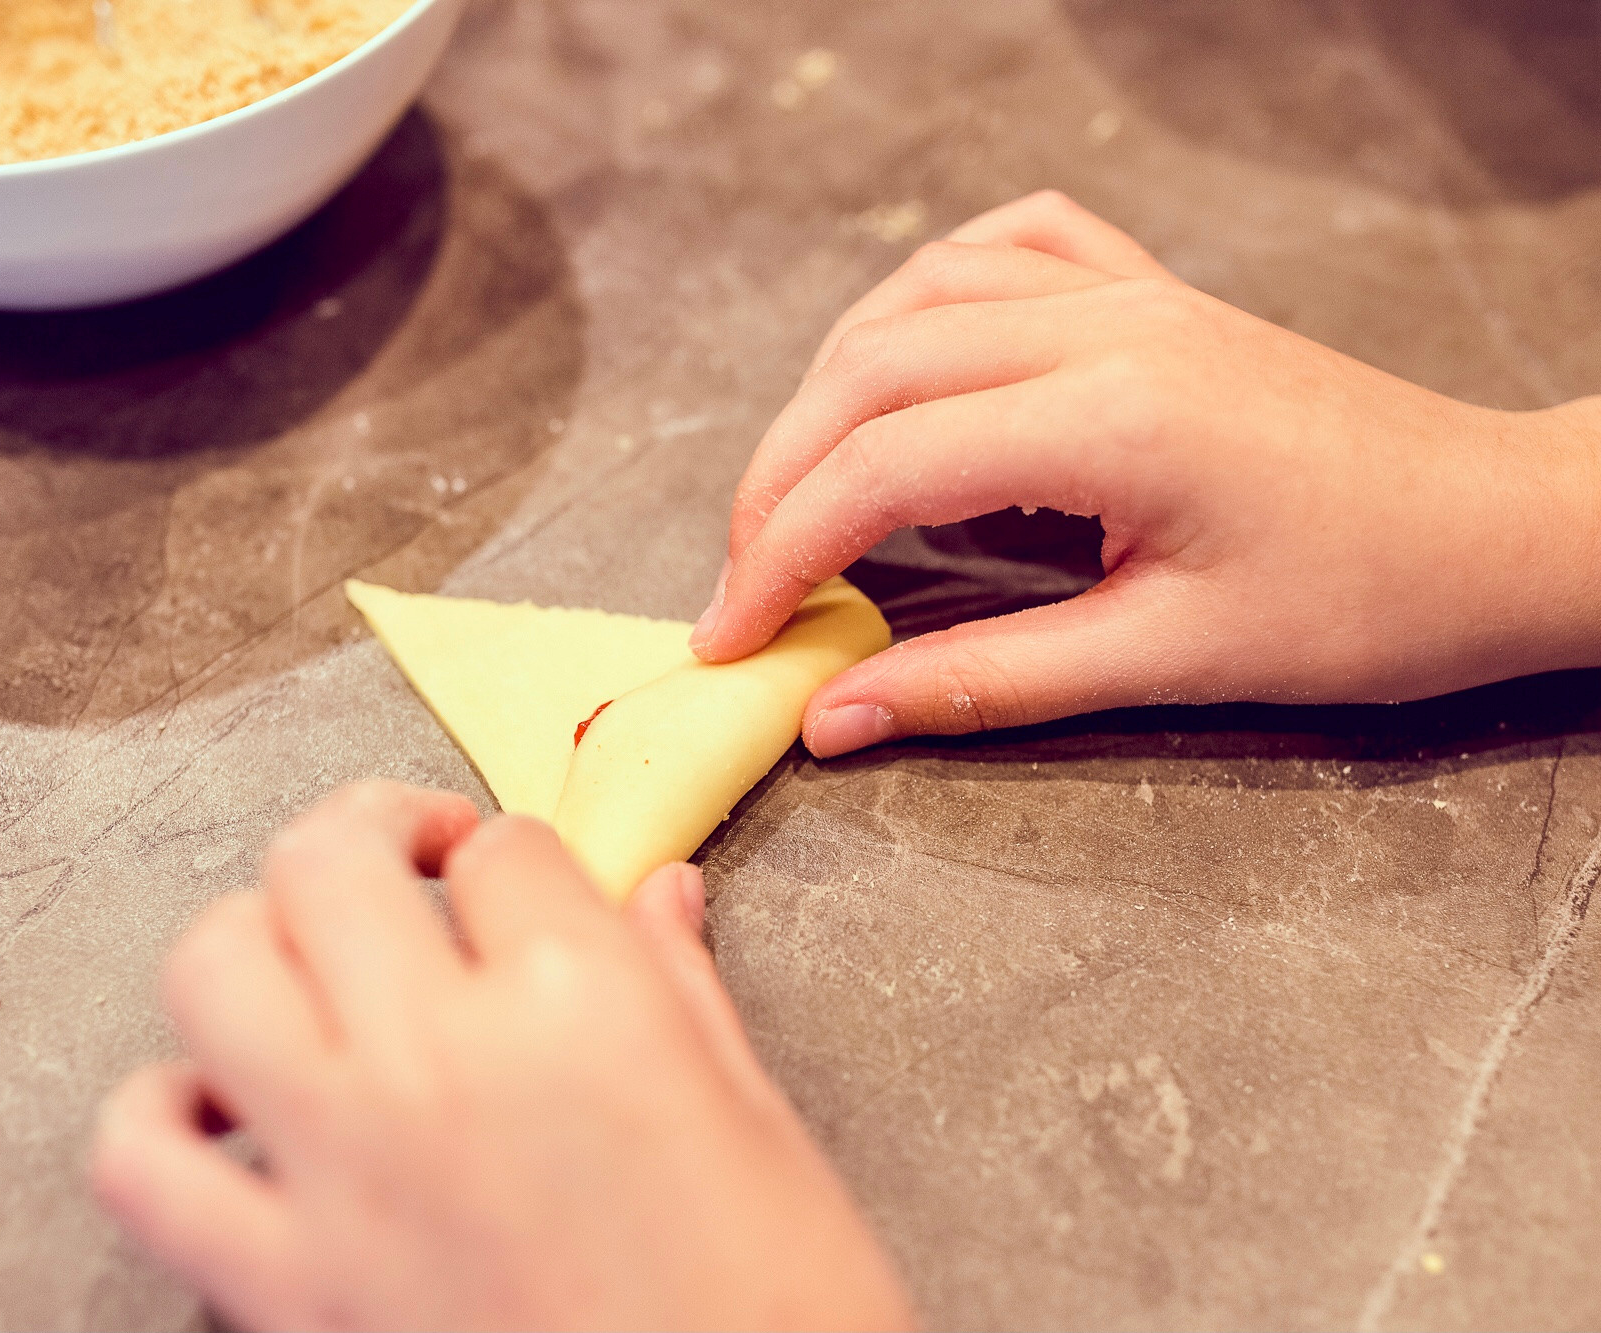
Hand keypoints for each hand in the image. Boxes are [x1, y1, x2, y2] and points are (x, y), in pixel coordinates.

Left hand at [91, 781, 911, 1331]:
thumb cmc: (779, 1312)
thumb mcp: (762, 1131)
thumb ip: (683, 989)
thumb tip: (657, 891)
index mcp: (586, 1006)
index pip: (504, 850)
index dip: (516, 861)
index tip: (529, 895)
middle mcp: (442, 1060)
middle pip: (329, 858)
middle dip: (373, 833)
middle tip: (413, 865)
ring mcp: (341, 1171)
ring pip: (212, 966)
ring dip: (253, 938)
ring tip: (312, 964)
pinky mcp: (280, 1285)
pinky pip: (139, 1159)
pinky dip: (156, 1114)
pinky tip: (225, 1110)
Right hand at [691, 190, 1600, 751]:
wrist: (1499, 528)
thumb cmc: (1369, 603)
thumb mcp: (1171, 662)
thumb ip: (985, 683)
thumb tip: (836, 719)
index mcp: (1112, 416)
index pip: (881, 467)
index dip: (778, 555)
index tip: (730, 634)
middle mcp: (1104, 326)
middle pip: (867, 372)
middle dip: (776, 482)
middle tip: (745, 583)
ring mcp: (1128, 293)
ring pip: (912, 301)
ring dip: (830, 394)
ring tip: (804, 495)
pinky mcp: (1150, 292)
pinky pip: (1001, 250)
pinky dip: (924, 301)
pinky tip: (909, 363)